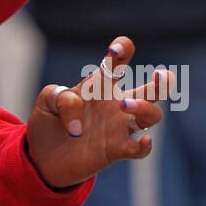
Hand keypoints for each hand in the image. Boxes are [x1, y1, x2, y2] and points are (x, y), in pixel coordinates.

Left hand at [24, 35, 173, 189]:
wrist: (43, 155)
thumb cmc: (50, 121)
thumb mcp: (48, 100)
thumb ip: (62, 98)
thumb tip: (78, 123)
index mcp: (100, 85)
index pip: (117, 63)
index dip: (123, 50)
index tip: (116, 50)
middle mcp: (116, 104)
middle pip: (152, 90)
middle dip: (163, 82)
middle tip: (160, 75)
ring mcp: (119, 128)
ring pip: (152, 115)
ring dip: (143, 107)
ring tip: (124, 104)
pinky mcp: (115, 150)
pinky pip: (139, 149)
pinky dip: (145, 146)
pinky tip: (145, 141)